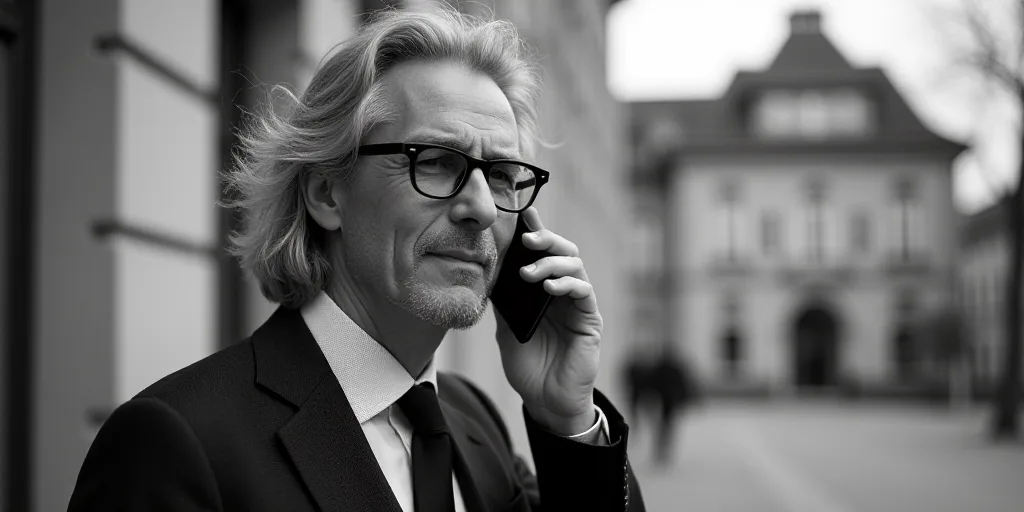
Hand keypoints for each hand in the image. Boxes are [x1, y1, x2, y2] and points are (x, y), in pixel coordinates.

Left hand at [494, 208, 601, 435]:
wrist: (546, 401)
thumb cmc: (528, 366)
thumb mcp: (506, 329)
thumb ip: (503, 302)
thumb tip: (488, 270)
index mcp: (543, 291)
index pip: (541, 254)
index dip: (534, 232)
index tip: (522, 214)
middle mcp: (563, 292)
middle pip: (563, 251)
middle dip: (546, 240)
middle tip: (526, 240)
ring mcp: (578, 305)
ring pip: (575, 266)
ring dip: (552, 262)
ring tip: (529, 272)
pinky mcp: (590, 320)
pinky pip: (584, 292)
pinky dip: (567, 284)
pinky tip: (549, 288)